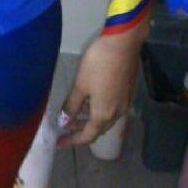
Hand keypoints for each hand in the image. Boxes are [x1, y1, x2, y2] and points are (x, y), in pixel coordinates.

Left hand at [56, 33, 138, 148]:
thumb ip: (71, 105)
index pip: (87, 136)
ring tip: (75, 113)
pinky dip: (99, 109)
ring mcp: (125, 102)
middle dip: (81, 130)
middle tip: (65, 127)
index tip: (59, 143)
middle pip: (98, 128)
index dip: (72, 140)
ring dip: (90, 119)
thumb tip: (64, 121)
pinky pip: (112, 108)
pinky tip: (91, 99)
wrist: (123, 44)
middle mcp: (117, 113)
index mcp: (104, 115)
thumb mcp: (80, 84)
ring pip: (106, 118)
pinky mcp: (128, 91)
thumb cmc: (98, 65)